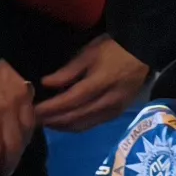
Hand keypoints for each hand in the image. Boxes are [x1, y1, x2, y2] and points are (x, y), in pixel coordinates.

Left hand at [33, 35, 154, 130]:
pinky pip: (93, 124)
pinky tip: (65, 123)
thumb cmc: (113, 49)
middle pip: (75, 117)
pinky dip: (76, 126)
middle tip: (34, 120)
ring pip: (84, 125)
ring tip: (46, 123)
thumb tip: (46, 84)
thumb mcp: (89, 54)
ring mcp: (114, 110)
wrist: (143, 54)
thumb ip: (68, 71)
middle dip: (53, 120)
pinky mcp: (117, 114)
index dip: (50, 108)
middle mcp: (107, 102)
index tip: (32, 110)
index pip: (69, 101)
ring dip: (63, 126)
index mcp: (99, 84)